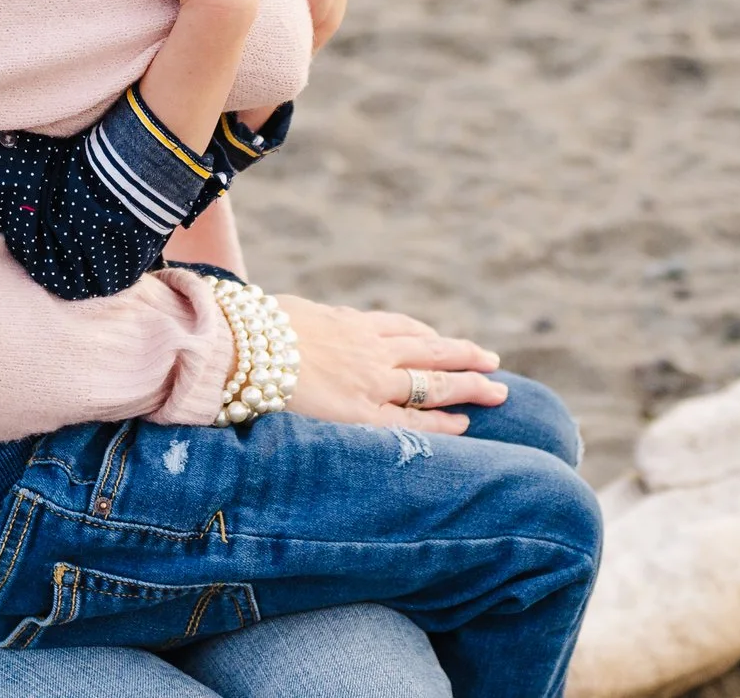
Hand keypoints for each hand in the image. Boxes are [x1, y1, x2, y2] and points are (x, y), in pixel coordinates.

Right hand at [276, 296, 505, 434]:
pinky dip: (441, 422)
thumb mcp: (290, 315)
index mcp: (350, 324)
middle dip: (465, 356)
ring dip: (469, 387)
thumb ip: (310, 323)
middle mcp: (370, 350)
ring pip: (434, 383)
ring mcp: (371, 381)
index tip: (444, 343)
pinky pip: (414, 419)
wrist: (243, 349)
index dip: (427, 337)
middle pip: (431, 352)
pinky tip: (463, 425)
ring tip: (496, 392)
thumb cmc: (253, 332)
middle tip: (492, 362)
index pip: (401, 329)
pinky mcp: (363, 414)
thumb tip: (302, 323)